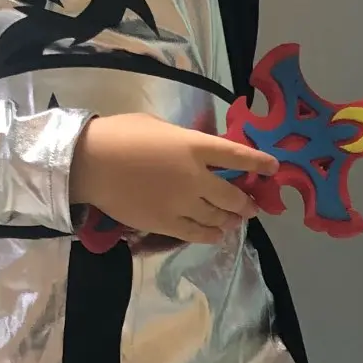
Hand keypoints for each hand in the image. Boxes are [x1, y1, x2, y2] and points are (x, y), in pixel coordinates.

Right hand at [69, 115, 275, 246]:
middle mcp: (194, 177)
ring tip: (233, 221)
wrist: (89, 164)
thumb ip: (185, 141)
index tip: (273, 168)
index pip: (238, 156)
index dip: (259, 163)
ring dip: (230, 219)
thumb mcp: (160, 127)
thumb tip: (200, 153)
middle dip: (246, 202)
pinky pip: (197, 234)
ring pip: (218, 217)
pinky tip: (216, 234)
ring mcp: (181, 203)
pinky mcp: (165, 224)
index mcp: (194, 146)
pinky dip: (211, 234)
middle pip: (232, 195)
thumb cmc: (120, 135)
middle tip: (250, 205)